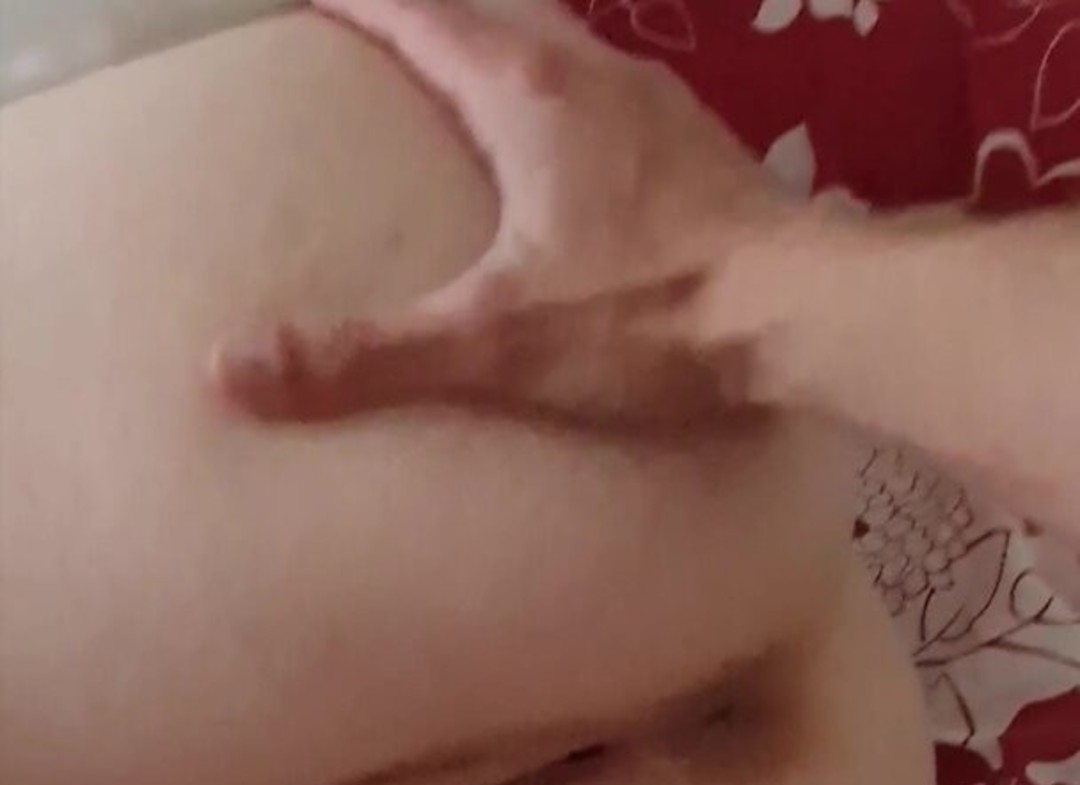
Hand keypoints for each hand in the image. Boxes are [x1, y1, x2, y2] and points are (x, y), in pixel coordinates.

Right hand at [209, 0, 803, 428]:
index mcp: (530, 95)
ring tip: (468, 84)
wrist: (812, 318)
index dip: (362, 2)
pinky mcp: (705, 157)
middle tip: (385, 35)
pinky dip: (569, 106)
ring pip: (564, 51)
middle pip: (496, 16)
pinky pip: (615, 103)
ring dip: (508, 54)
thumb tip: (229, 371)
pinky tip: (576, 157)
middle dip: (432, 20)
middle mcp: (597, 78)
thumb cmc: (654, 317)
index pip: (422, 16)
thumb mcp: (496, 342)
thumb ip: (369, 357)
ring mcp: (660, 111)